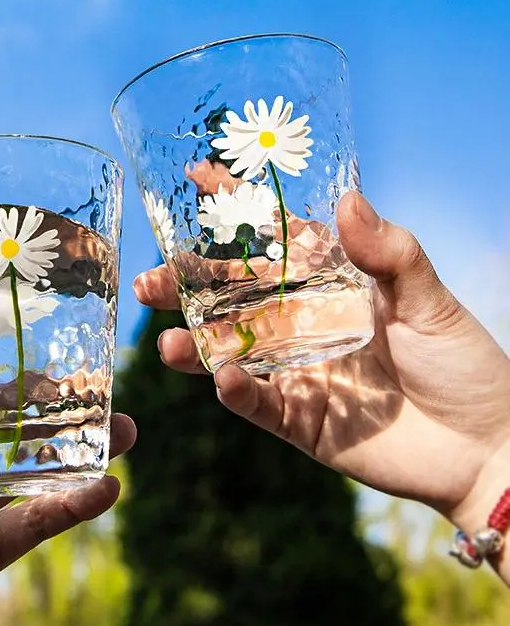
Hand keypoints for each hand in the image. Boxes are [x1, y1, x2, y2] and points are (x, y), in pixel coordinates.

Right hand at [134, 192, 509, 554]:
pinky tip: (224, 378)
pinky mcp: (299, 416)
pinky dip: (237, 391)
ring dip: (195, 346)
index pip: (274, 238)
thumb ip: (390, 254)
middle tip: (149, 281)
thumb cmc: (465, 364)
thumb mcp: (431, 300)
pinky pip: (257, 402)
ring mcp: (296, 369)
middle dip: (187, 286)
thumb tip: (348, 199)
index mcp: (331, 284)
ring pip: (231, 351)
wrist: (487, 447)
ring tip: (166, 343)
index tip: (199, 177)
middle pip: (232, 297)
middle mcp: (303, 321)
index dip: (236, 209)